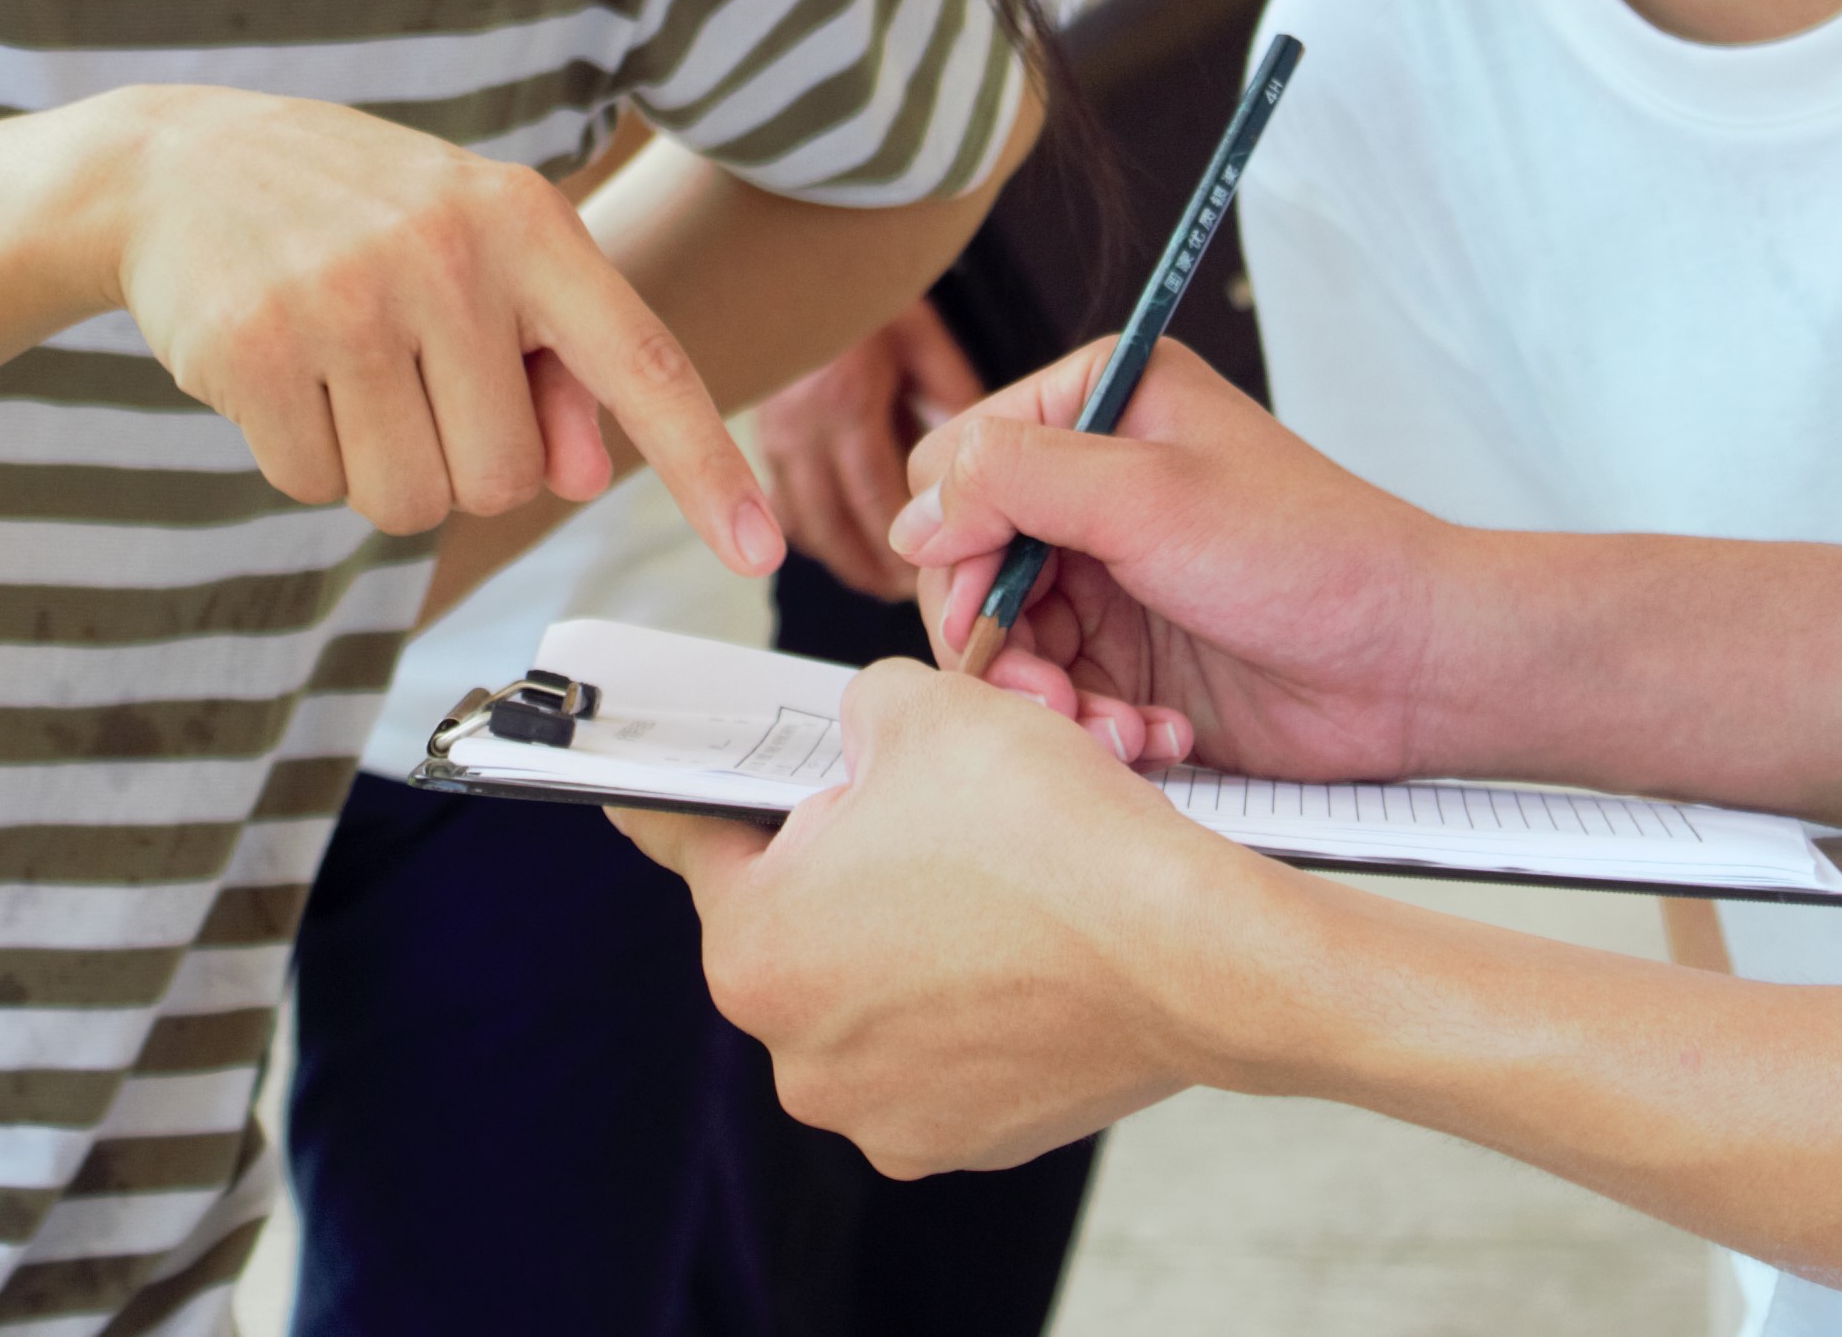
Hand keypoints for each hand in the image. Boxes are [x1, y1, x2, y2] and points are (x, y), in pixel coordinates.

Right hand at [64, 85, 781, 571]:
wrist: (177, 164)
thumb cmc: (360, 218)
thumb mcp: (475, 250)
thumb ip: (550, 359)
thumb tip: (587, 477)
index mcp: (526, 221)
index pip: (644, 361)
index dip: (707, 467)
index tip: (762, 552)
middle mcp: (448, 255)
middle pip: (506, 478)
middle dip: (462, 459)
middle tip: (409, 374)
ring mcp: (348, 299)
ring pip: (411, 501)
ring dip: (379, 468)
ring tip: (345, 369)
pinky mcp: (256, 349)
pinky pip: (313, 487)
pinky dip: (301, 456)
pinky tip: (282, 372)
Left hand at [617, 660, 1279, 1173]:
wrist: (1194, 950)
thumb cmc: (1049, 831)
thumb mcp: (918, 707)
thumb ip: (850, 716)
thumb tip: (857, 743)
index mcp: (756, 950)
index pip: (696, 845)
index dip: (690, 794)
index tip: (647, 792)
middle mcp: (804, 1056)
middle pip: (795, 922)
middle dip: (843, 861)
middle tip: (918, 806)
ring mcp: (888, 1110)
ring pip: (872, 986)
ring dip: (908, 930)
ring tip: (988, 871)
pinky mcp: (971, 1135)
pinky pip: (942, 1041)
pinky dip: (969, 994)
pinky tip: (1025, 939)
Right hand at [756, 298, 990, 595]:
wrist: (800, 253)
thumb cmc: (868, 295)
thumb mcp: (922, 336)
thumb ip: (952, 396)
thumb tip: (984, 455)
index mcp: (846, 402)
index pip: (873, 501)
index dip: (906, 550)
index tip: (937, 577)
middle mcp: (802, 425)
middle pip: (833, 527)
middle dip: (875, 570)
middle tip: (916, 595)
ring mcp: (775, 432)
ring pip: (802, 524)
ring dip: (844, 559)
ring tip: (887, 579)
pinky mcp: (762, 433)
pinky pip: (782, 503)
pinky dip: (812, 533)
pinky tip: (844, 541)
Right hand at [895, 337, 1446, 780]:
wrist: (1413, 666)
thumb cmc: (1313, 555)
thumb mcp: (1150, 496)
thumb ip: (1016, 480)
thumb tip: (915, 513)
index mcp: (1099, 404)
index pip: (958, 462)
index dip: (958, 542)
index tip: (990, 606)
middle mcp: (1093, 485)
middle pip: (965, 565)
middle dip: (1001, 643)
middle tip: (1049, 697)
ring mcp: (1109, 573)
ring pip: (1005, 644)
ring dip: (1050, 702)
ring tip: (1118, 731)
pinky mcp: (1130, 656)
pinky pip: (1058, 698)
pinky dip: (1094, 731)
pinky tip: (1157, 740)